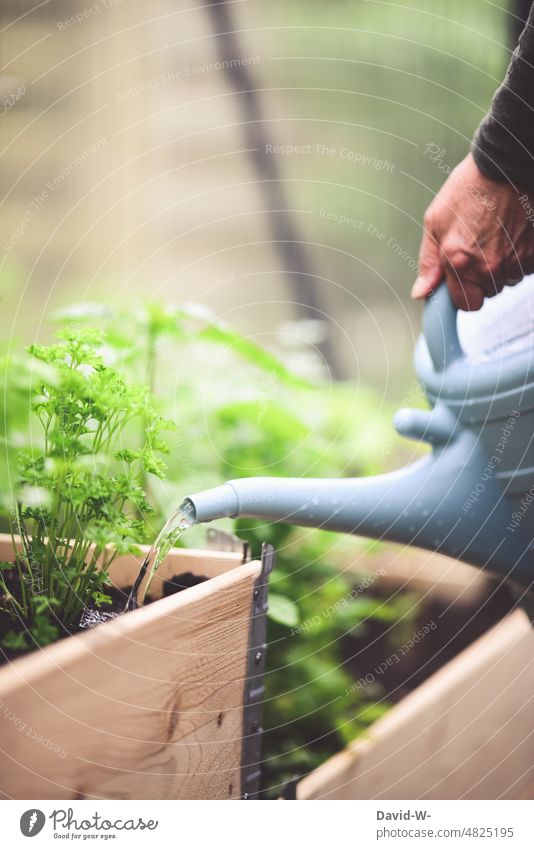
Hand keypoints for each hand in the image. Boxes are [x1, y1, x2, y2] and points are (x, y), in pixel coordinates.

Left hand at [411, 152, 533, 309]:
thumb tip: (422, 292)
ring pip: (509, 279)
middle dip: (483, 277)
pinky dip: (521, 255)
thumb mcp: (435, 221)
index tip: (463, 282)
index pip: (467, 304)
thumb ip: (429, 262)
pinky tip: (513, 232)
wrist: (508, 163)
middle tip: (480, 245)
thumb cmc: (470, 187)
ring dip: (503, 266)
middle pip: (489, 292)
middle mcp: (489, 266)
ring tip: (497, 234)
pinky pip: (527, 267)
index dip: (464, 294)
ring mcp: (516, 260)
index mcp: (460, 262)